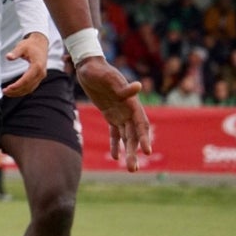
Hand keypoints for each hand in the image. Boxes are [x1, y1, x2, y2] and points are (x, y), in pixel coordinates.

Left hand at [2, 32, 48, 97]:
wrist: (41, 43)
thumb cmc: (31, 45)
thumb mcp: (21, 46)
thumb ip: (15, 52)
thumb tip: (8, 57)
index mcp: (37, 66)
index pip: (26, 80)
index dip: (17, 86)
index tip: (8, 88)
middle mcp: (41, 73)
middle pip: (28, 86)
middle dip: (16, 91)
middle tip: (5, 92)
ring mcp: (41, 76)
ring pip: (30, 88)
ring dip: (19, 92)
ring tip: (8, 93)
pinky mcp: (39, 77)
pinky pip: (32, 86)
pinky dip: (24, 90)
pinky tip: (15, 91)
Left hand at [75, 57, 151, 171]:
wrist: (88, 66)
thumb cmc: (97, 70)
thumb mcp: (107, 76)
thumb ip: (121, 85)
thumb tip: (138, 87)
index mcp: (131, 102)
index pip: (141, 122)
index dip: (144, 136)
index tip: (147, 150)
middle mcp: (128, 110)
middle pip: (135, 134)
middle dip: (135, 151)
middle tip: (134, 169)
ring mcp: (120, 113)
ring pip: (127, 136)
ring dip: (129, 151)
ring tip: (131, 169)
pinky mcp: (110, 115)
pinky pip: (115, 133)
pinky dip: (116, 144)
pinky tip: (115, 157)